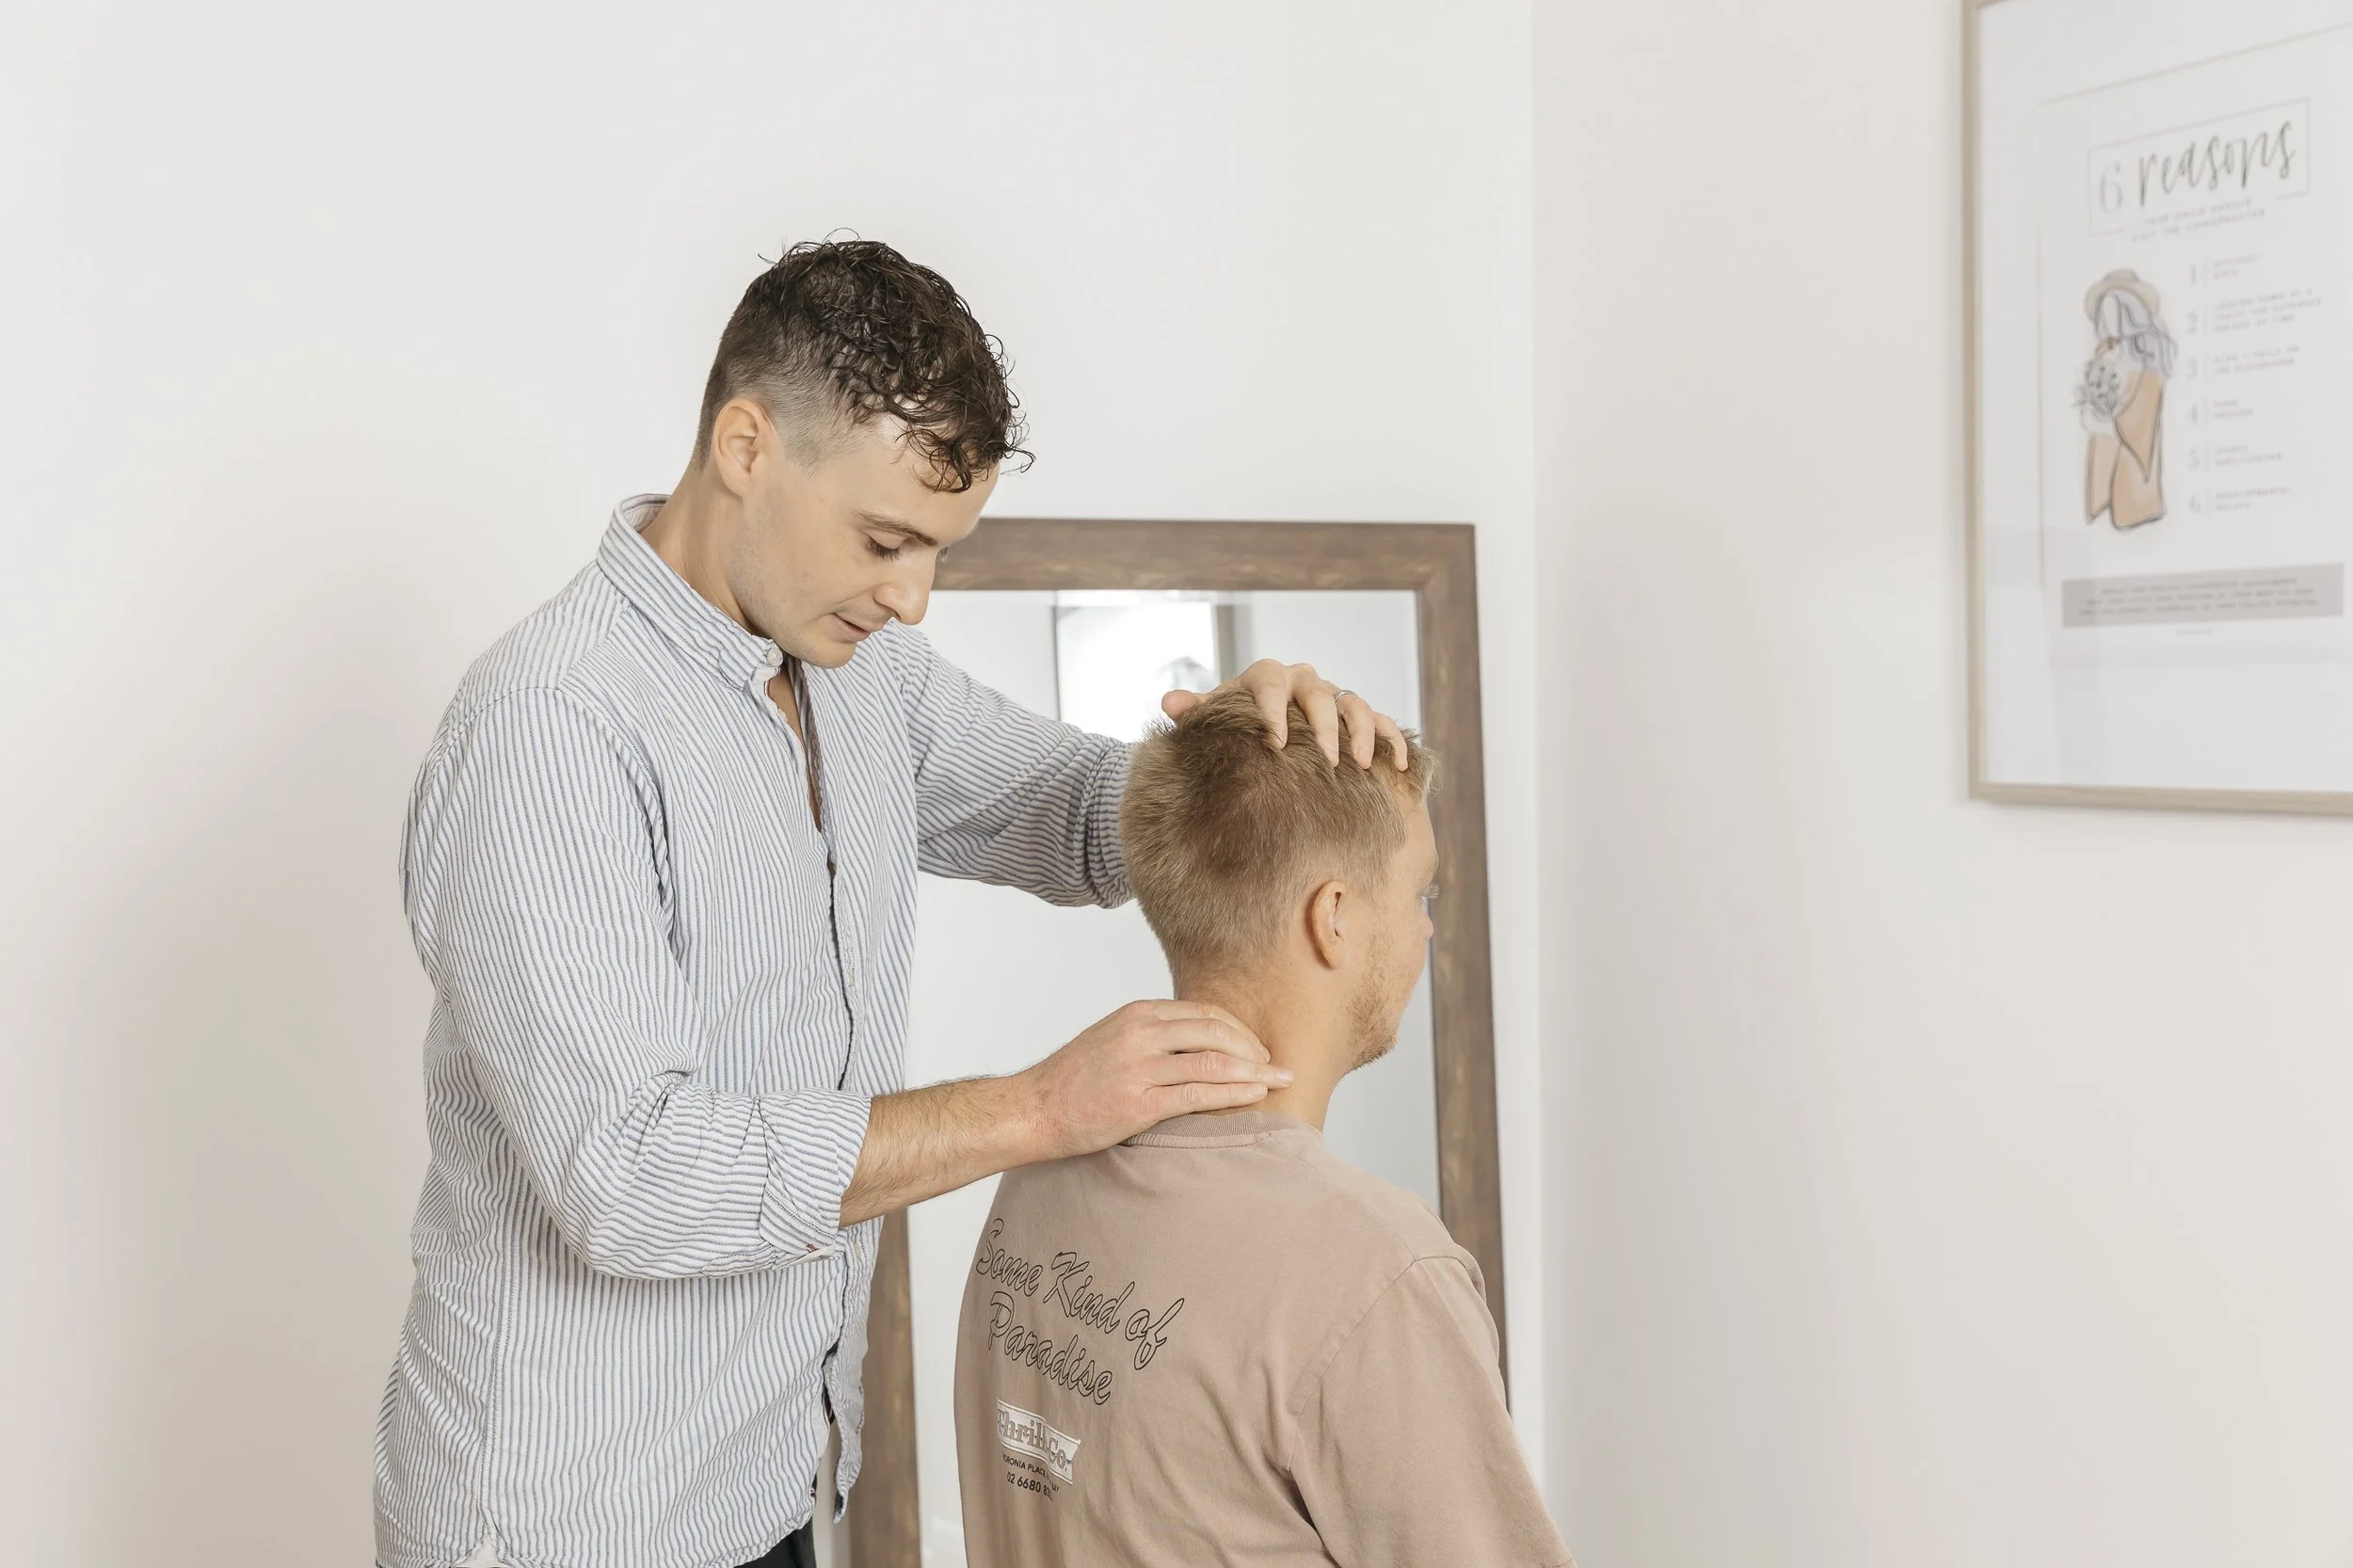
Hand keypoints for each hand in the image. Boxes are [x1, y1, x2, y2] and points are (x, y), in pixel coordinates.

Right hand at [1016, 999, 1290, 1161]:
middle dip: (1253, 1048)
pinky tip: (1253, 1096)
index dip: (1238, 1029)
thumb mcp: (1111, 1039)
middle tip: (1274, 1065)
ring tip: (1278, 1081)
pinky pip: (1199, 1094)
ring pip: (1214, 1061)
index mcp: (1137, 1014)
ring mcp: (1140, 1067)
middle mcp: (1141, 1033)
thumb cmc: (1072, 1081)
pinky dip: (1233, 1093)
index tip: (1256, 1047)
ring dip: (1254, 1071)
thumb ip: (1150, 1035)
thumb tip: (1194, 1044)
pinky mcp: (1139, 1103)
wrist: (1033, 1109)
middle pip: (1215, 1030)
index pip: (1203, 1011)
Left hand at [1161, 658, 1409, 769]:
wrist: (1261, 741)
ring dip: (1359, 732)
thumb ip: (1195, 713)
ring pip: (1354, 703)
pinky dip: (1392, 740)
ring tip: (1357, 765)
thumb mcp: (1212, 724)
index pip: (1270, 683)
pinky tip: (1396, 766)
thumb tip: (1170, 702)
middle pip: (1318, 693)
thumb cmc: (1234, 732)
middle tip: (1326, 762)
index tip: (1276, 744)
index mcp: (1267, 678)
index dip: (1274, 710)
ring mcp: (1334, 698)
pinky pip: (1382, 721)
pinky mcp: (1359, 718)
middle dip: (1324, 727)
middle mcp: (1303, 682)